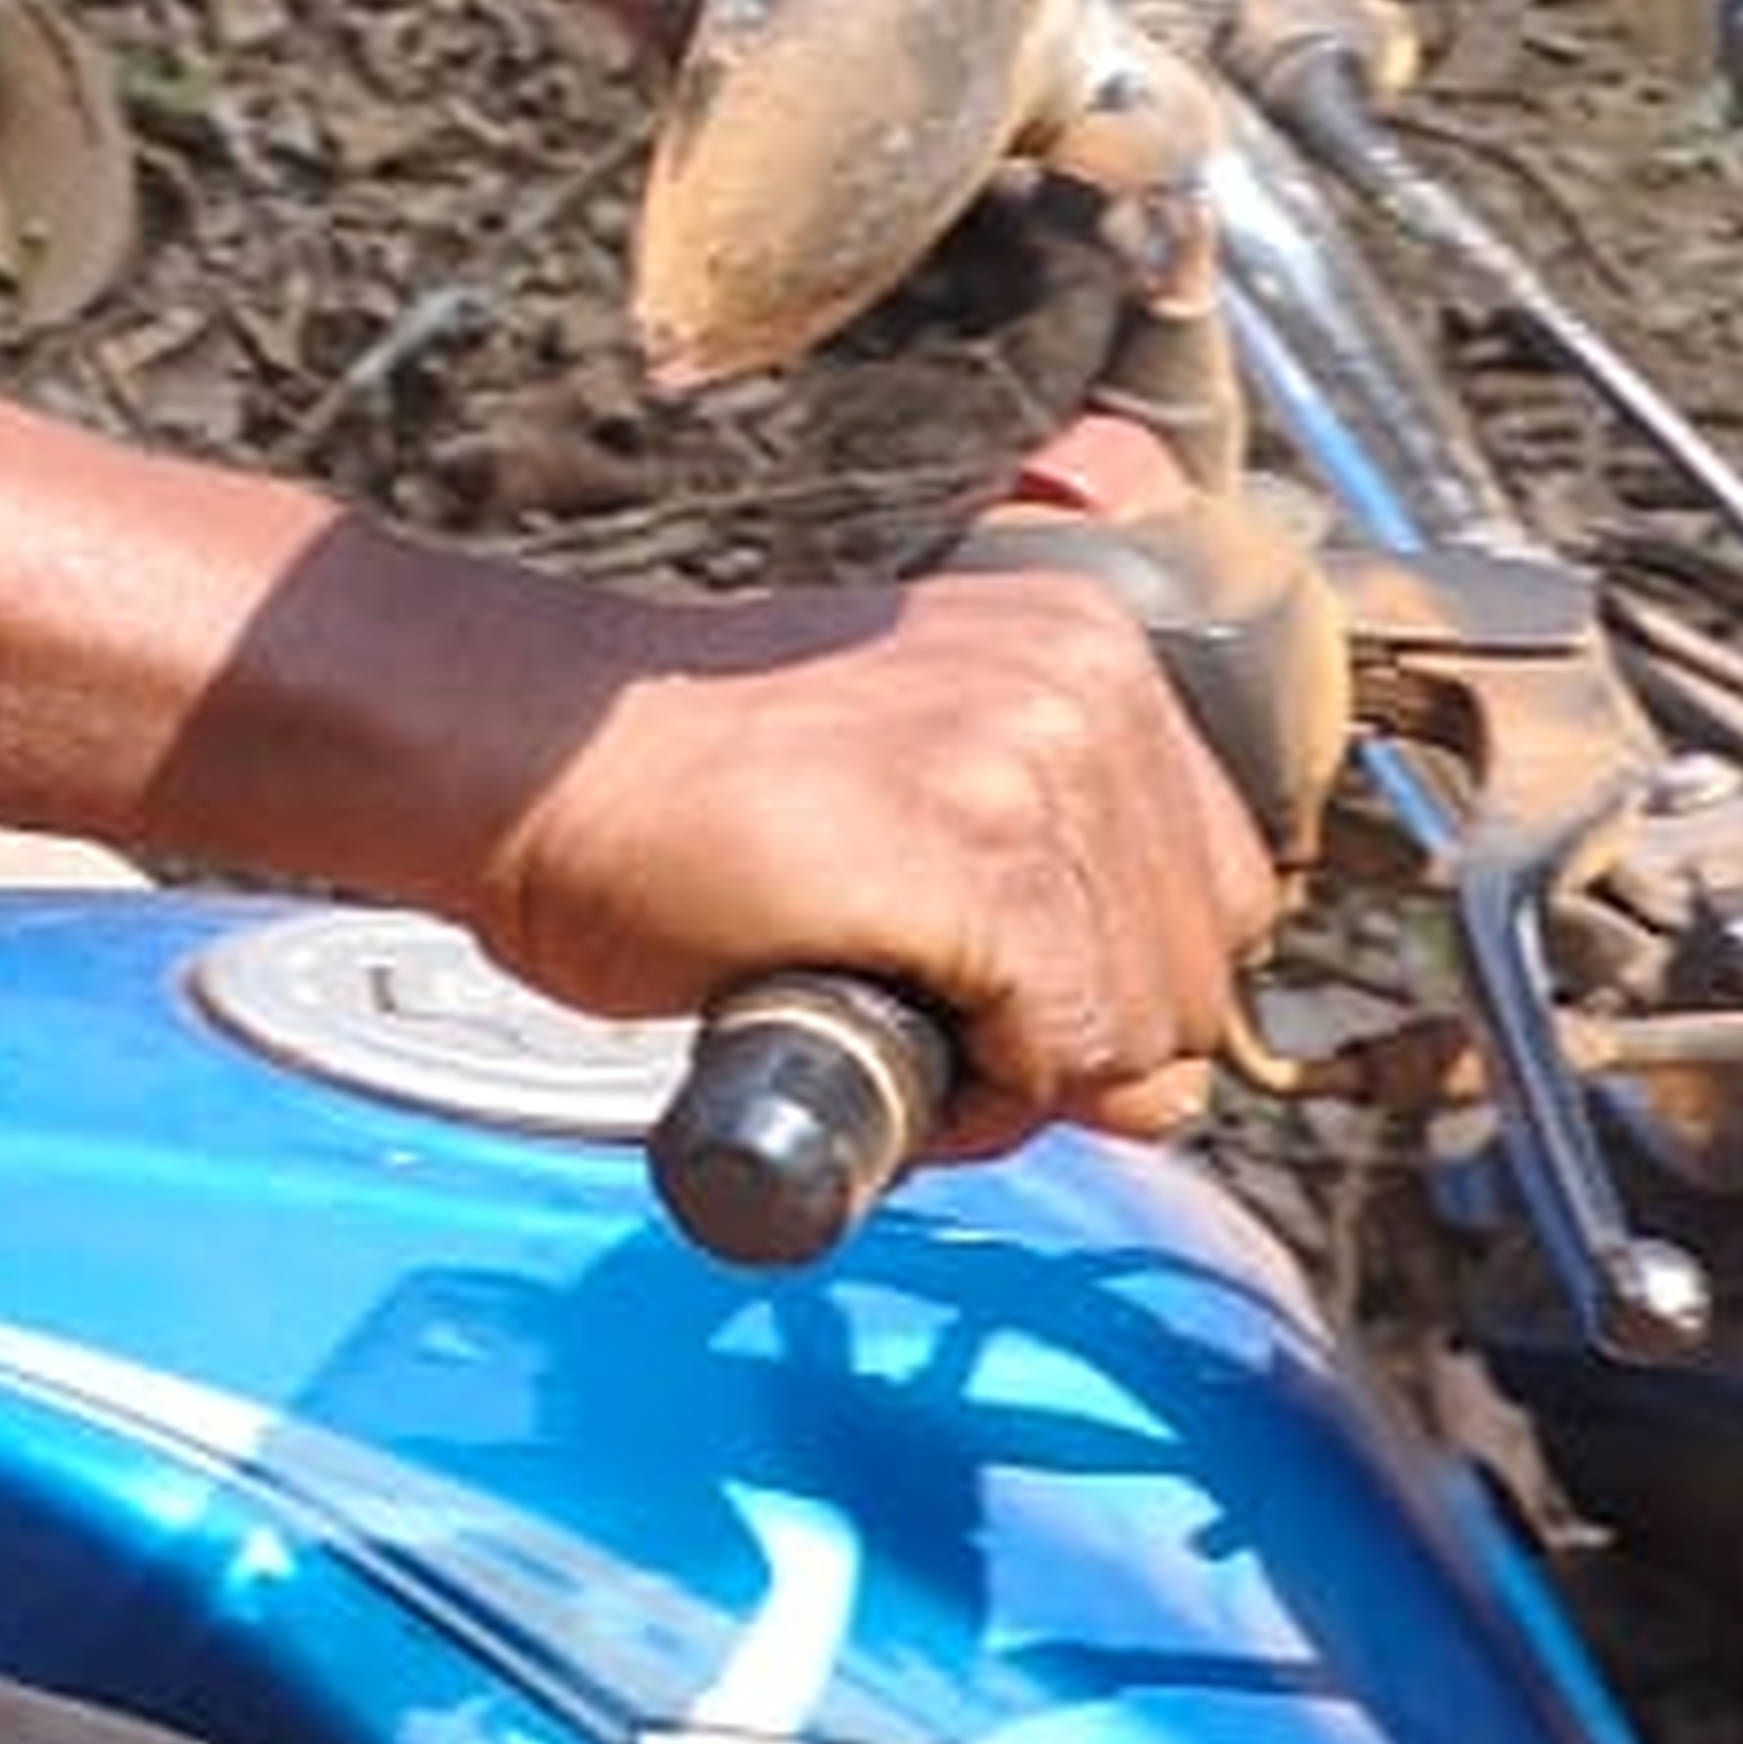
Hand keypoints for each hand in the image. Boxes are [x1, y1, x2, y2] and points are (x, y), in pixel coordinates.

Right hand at [465, 531, 1285, 1158]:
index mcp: (1089, 645)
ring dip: (1020, 1075)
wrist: (519, 753)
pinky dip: (972, 1098)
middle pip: (1197, 973)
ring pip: (1140, 1032)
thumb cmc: (680, 778)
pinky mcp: (972, 856)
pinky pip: (1059, 1057)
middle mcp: (1086, 682)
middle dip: (1072, 1038)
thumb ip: (1047, 857)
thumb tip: (1159, 1057)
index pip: (1224, 890)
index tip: (977, 974)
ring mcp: (1032, 761)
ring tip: (878, 1005)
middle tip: (917, 1004)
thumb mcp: (916, 761)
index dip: (1106, 977)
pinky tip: (867, 1024)